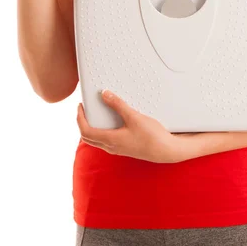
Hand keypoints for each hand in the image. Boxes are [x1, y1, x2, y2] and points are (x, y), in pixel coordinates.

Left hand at [76, 90, 202, 163]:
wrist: (167, 151)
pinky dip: (102, 131)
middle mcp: (111, 147)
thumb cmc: (152, 136)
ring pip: (97, 140)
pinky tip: (110, 122)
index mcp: (110, 140)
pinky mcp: (124, 148)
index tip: (80, 106)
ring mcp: (118, 149)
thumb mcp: (134, 117)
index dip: (79, 118)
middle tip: (84, 109)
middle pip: (88, 137)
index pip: (86, 131)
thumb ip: (118, 105)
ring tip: (95, 113)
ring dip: (92, 127)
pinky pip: (106, 141)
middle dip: (82, 122)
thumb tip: (104, 94)